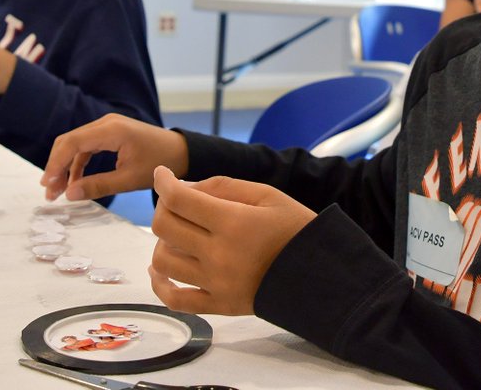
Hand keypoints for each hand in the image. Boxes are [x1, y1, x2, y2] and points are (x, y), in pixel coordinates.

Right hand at [41, 114, 188, 200]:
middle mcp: (106, 123)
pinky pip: (86, 146)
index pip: (72, 142)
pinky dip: (77, 163)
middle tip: (49, 192)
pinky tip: (73, 182)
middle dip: (56, 166)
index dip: (55, 163)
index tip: (47, 184)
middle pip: (69, 141)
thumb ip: (99, 186)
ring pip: (75, 144)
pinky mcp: (110, 133)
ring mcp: (108, 126)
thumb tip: (69, 195)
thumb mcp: (129, 179)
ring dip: (65, 167)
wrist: (181, 152)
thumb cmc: (160, 163)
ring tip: (58, 192)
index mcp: (112, 130)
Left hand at [149, 168, 315, 315]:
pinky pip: (175, 300)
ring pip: (162, 262)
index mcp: (233, 222)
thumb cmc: (295, 229)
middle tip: (175, 203)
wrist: (320, 274)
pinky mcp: (219, 306)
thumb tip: (183, 187)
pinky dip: (160, 285)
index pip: (179, 199)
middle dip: (163, 208)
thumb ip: (223, 187)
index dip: (163, 182)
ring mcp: (217, 284)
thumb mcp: (267, 195)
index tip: (162, 175)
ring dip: (162, 242)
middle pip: (164, 228)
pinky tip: (160, 271)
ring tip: (177, 235)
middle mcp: (220, 255)